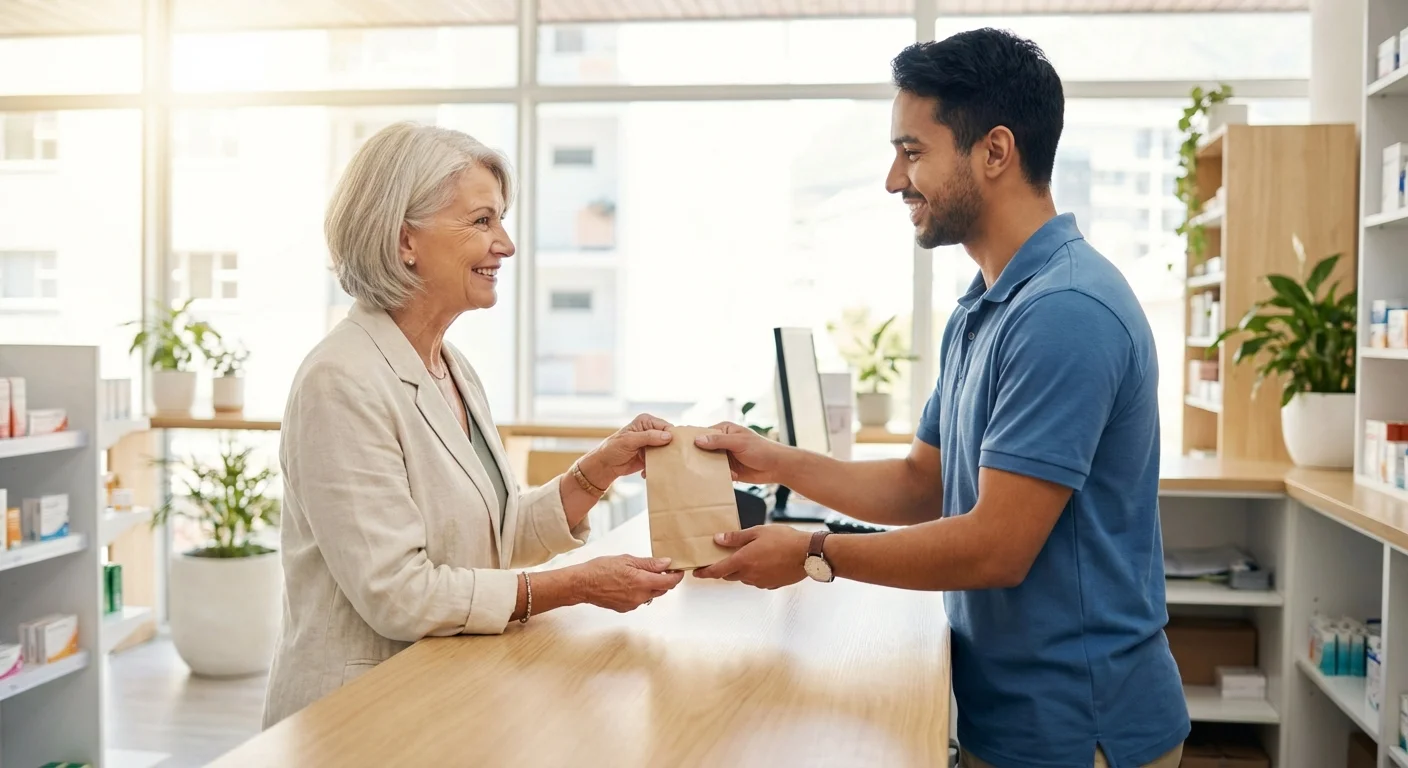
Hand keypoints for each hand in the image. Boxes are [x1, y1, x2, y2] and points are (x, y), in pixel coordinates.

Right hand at [574, 555, 684, 611]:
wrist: (582, 584)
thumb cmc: (601, 569)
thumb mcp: (627, 560)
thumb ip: (649, 563)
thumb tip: (666, 563)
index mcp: (642, 582)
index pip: (669, 582)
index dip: (676, 576)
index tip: (678, 571)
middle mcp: (640, 596)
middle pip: (662, 590)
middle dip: (664, 580)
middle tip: (659, 568)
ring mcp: (633, 604)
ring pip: (650, 595)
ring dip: (651, 586)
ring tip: (638, 574)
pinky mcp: (625, 608)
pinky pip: (639, 600)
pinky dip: (639, 592)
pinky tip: (628, 583)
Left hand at [579, 413, 673, 486]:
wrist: (605, 465)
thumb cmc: (612, 449)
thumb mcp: (629, 440)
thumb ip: (648, 437)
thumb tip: (668, 436)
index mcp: (646, 421)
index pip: (665, 427)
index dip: (672, 436)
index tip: (674, 447)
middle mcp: (650, 431)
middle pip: (669, 439)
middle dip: (669, 449)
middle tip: (667, 459)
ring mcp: (651, 444)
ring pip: (666, 451)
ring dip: (662, 460)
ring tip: (654, 466)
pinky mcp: (650, 456)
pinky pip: (660, 461)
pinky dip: (655, 467)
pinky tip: (645, 472)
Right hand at [692, 422, 788, 483]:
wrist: (777, 467)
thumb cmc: (762, 449)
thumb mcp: (739, 442)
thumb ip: (719, 441)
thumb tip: (698, 440)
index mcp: (724, 430)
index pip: (703, 433)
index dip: (692, 439)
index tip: (680, 446)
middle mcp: (722, 443)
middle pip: (703, 449)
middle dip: (698, 457)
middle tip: (686, 463)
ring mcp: (725, 457)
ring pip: (708, 463)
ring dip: (708, 468)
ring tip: (701, 473)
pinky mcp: (728, 470)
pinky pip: (716, 473)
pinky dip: (716, 477)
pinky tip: (717, 479)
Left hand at [692, 525, 810, 588]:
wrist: (808, 554)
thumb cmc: (784, 539)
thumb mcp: (757, 532)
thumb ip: (736, 537)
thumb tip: (718, 539)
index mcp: (743, 561)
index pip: (717, 571)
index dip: (704, 572)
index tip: (696, 572)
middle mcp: (749, 575)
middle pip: (729, 575)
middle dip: (723, 569)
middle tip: (722, 559)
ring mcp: (761, 582)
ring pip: (743, 578)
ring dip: (741, 570)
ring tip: (748, 556)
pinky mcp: (771, 584)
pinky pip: (757, 580)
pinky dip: (755, 573)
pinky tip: (764, 562)